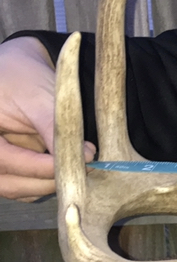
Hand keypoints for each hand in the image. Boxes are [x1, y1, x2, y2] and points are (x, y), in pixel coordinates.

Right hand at [0, 36, 94, 200]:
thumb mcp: (40, 100)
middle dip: (48, 181)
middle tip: (82, 173)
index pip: (6, 161)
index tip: (73, 165)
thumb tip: (84, 158)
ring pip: (18, 189)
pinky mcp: (6, 169)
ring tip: (77, 169)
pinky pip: (24, 186)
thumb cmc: (22, 78)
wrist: (17, 72)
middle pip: (10, 183)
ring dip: (48, 184)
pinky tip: (66, 170)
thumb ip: (57, 131)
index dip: (40, 168)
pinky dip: (44, 182)